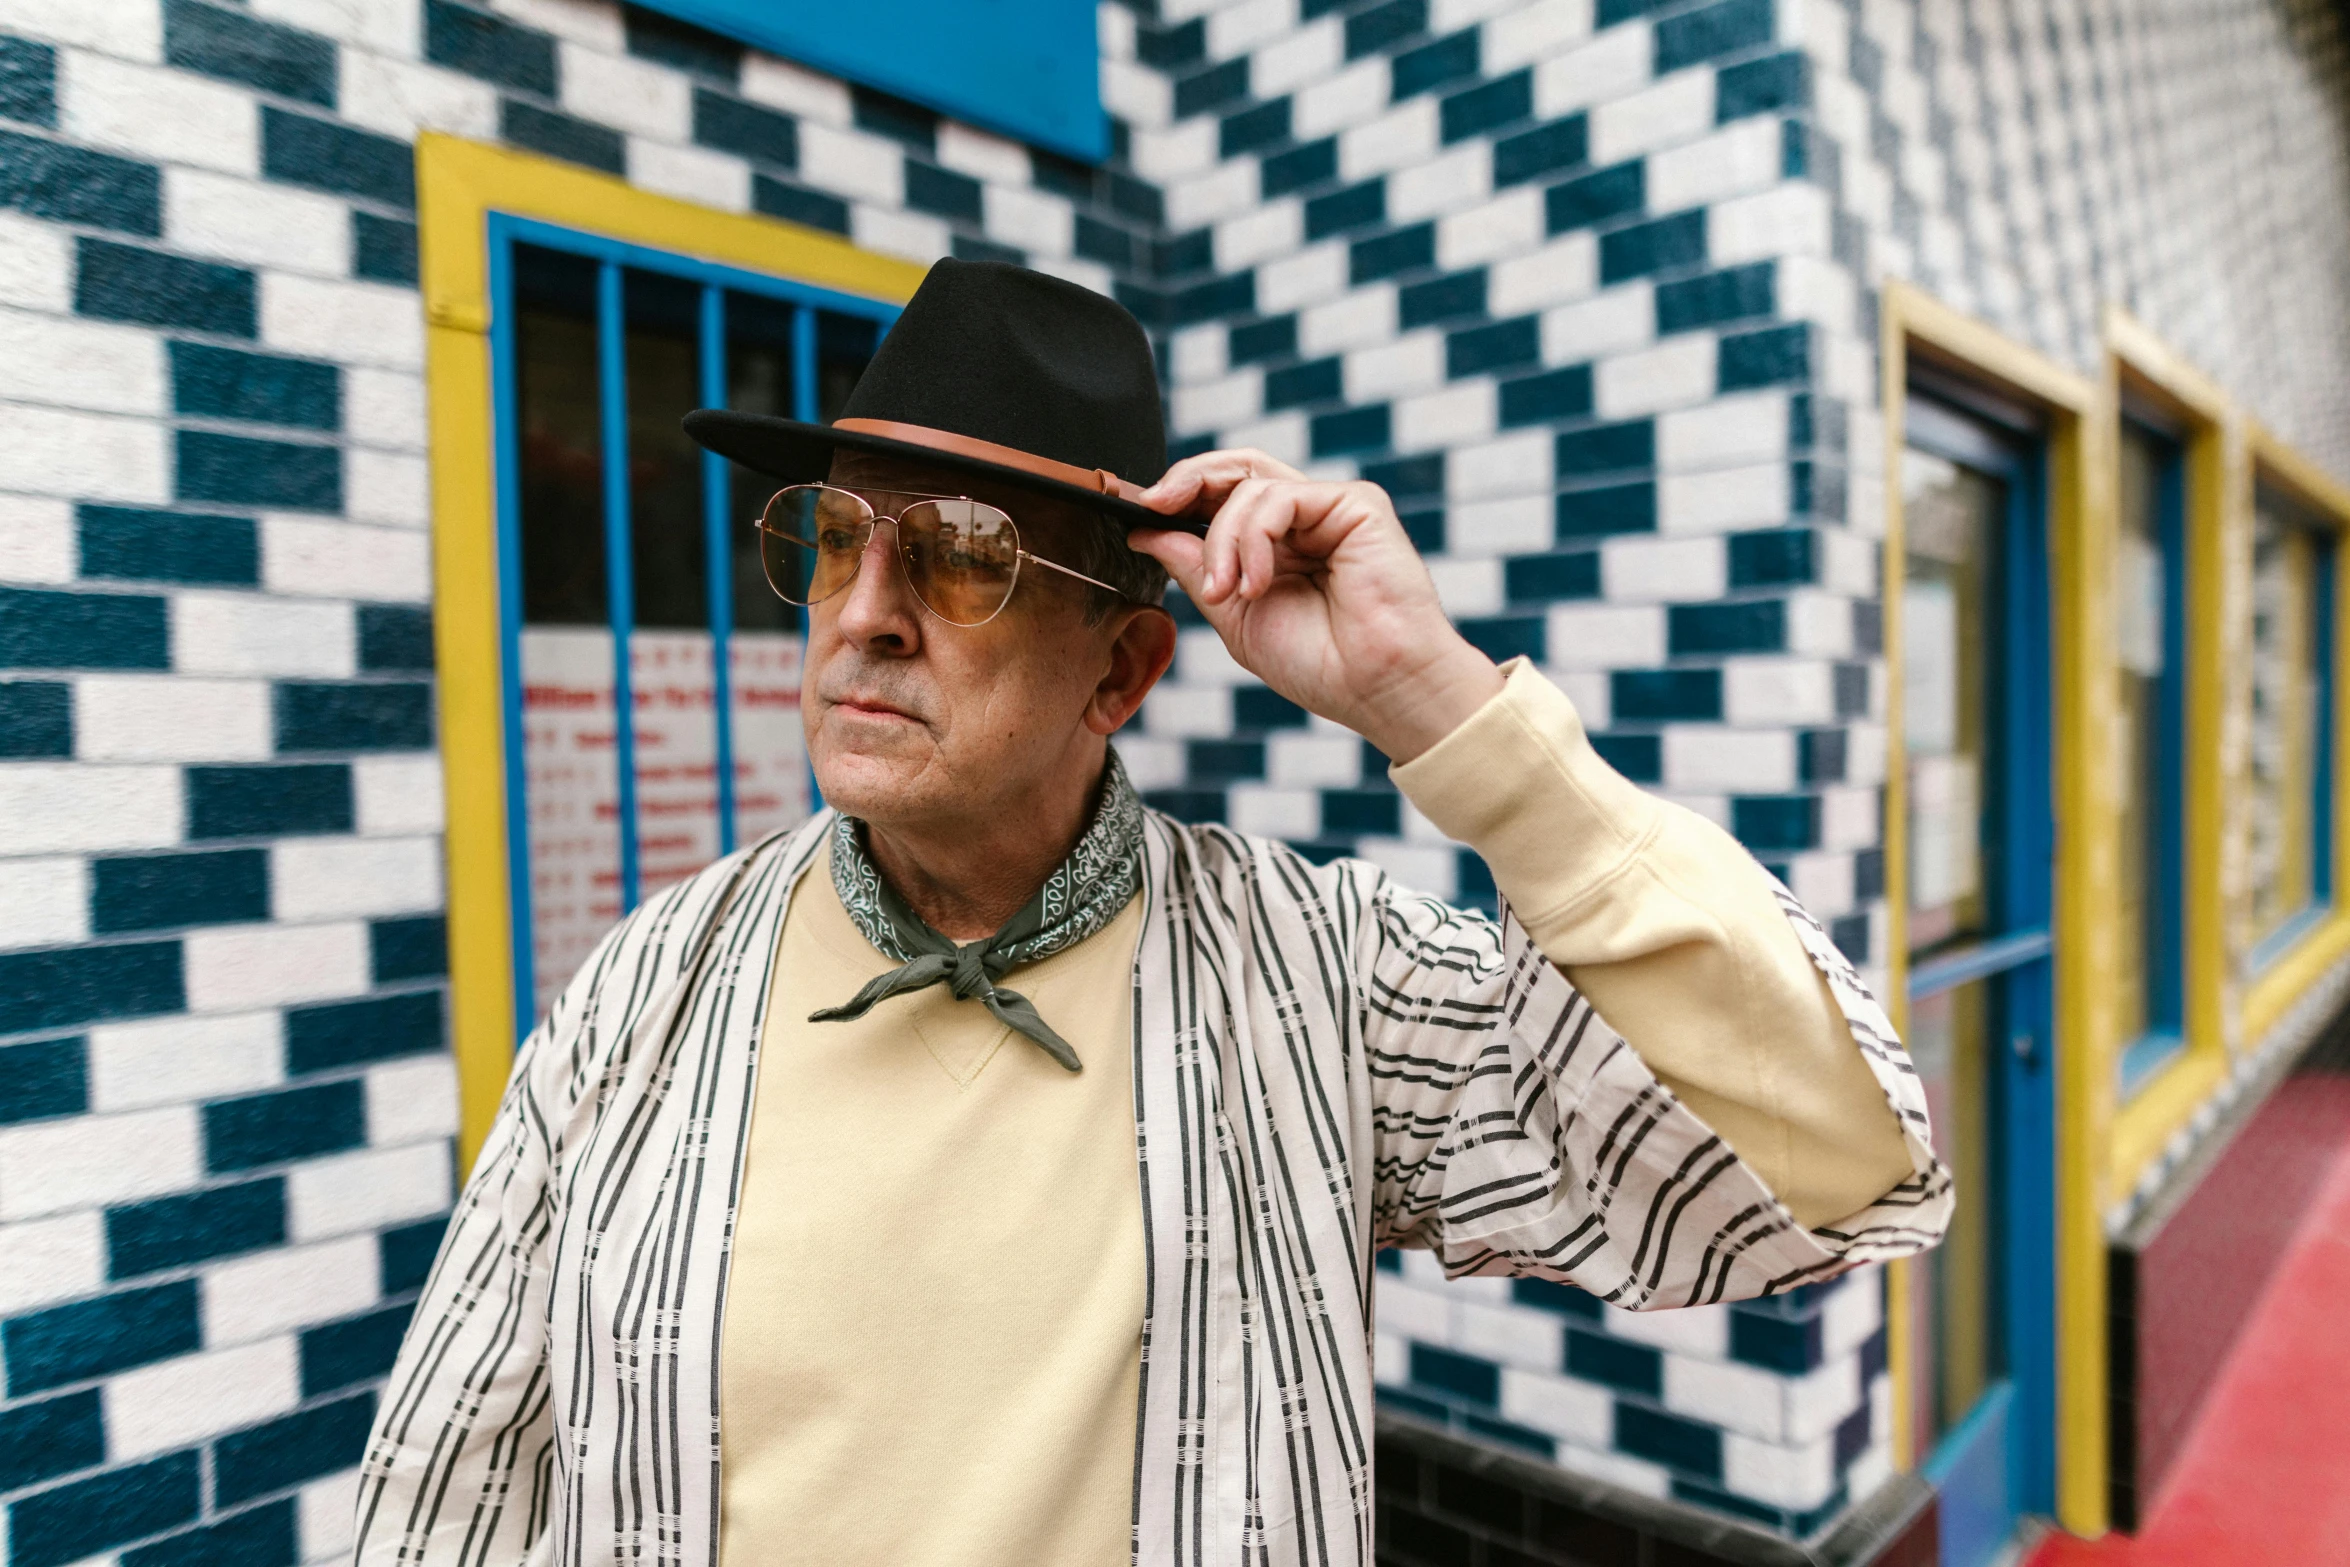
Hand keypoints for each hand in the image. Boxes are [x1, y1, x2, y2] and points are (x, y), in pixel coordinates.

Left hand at [1127, 449, 1503, 762]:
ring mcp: (1331, 509)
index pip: (1223, 496)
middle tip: (1154, 507)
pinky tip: (1255, 583)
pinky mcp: (1356, 503)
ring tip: (1226, 592)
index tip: (1141, 514)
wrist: (1378, 689)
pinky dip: (1253, 537)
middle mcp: (1306, 520)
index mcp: (1280, 546)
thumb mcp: (1235, 615)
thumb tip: (1147, 532)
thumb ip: (1196, 569)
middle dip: (1186, 481)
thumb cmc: (1322, 665)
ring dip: (1221, 539)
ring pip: (1250, 486)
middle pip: (1236, 469)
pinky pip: (1280, 497)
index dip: (1180, 496)